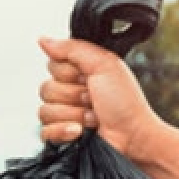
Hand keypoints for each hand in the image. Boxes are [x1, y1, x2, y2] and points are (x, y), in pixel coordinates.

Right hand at [37, 37, 162, 161]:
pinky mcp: (62, 137)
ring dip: (73, 115)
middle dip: (73, 96)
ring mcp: (65, 117)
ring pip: (45, 111)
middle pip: (46, 89)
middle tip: (94, 100)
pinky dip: (63, 131)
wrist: (133, 137)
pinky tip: (79, 132)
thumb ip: (72, 48)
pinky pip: (45, 132)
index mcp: (78, 74)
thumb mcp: (104, 64)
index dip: (69, 74)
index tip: (89, 80)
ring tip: (93, 118)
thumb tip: (44, 40)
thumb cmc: (126, 104)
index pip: (52, 66)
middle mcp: (69, 94)